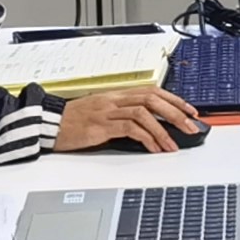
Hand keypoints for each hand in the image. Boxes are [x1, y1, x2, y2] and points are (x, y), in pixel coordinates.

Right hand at [54, 86, 202, 152]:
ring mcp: (107, 111)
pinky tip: (153, 148)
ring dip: (163, 129)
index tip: (190, 111)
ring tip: (173, 144)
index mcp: (116, 95)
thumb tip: (150, 127)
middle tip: (191, 126)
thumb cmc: (73, 122)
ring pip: (144, 112)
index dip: (174, 100)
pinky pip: (129, 128)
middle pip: (152, 98)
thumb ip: (124, 116)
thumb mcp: (102, 114)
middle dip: (175, 113)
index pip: (152, 91)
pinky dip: (146, 138)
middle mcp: (114, 99)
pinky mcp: (100, 126)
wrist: (48, 125)